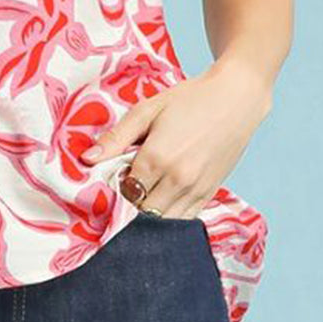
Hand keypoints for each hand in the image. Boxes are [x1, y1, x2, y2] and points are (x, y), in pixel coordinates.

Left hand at [79, 60, 270, 217]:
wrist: (235, 100)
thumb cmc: (189, 99)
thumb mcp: (147, 110)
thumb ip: (116, 138)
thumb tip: (87, 160)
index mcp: (157, 157)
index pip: (123, 191)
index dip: (112, 188)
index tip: (109, 178)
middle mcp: (177, 180)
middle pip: (140, 211)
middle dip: (128, 204)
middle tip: (124, 187)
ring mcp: (195, 190)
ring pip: (162, 221)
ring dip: (148, 214)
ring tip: (142, 193)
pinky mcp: (209, 194)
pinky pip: (184, 220)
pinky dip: (169, 217)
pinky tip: (161, 200)